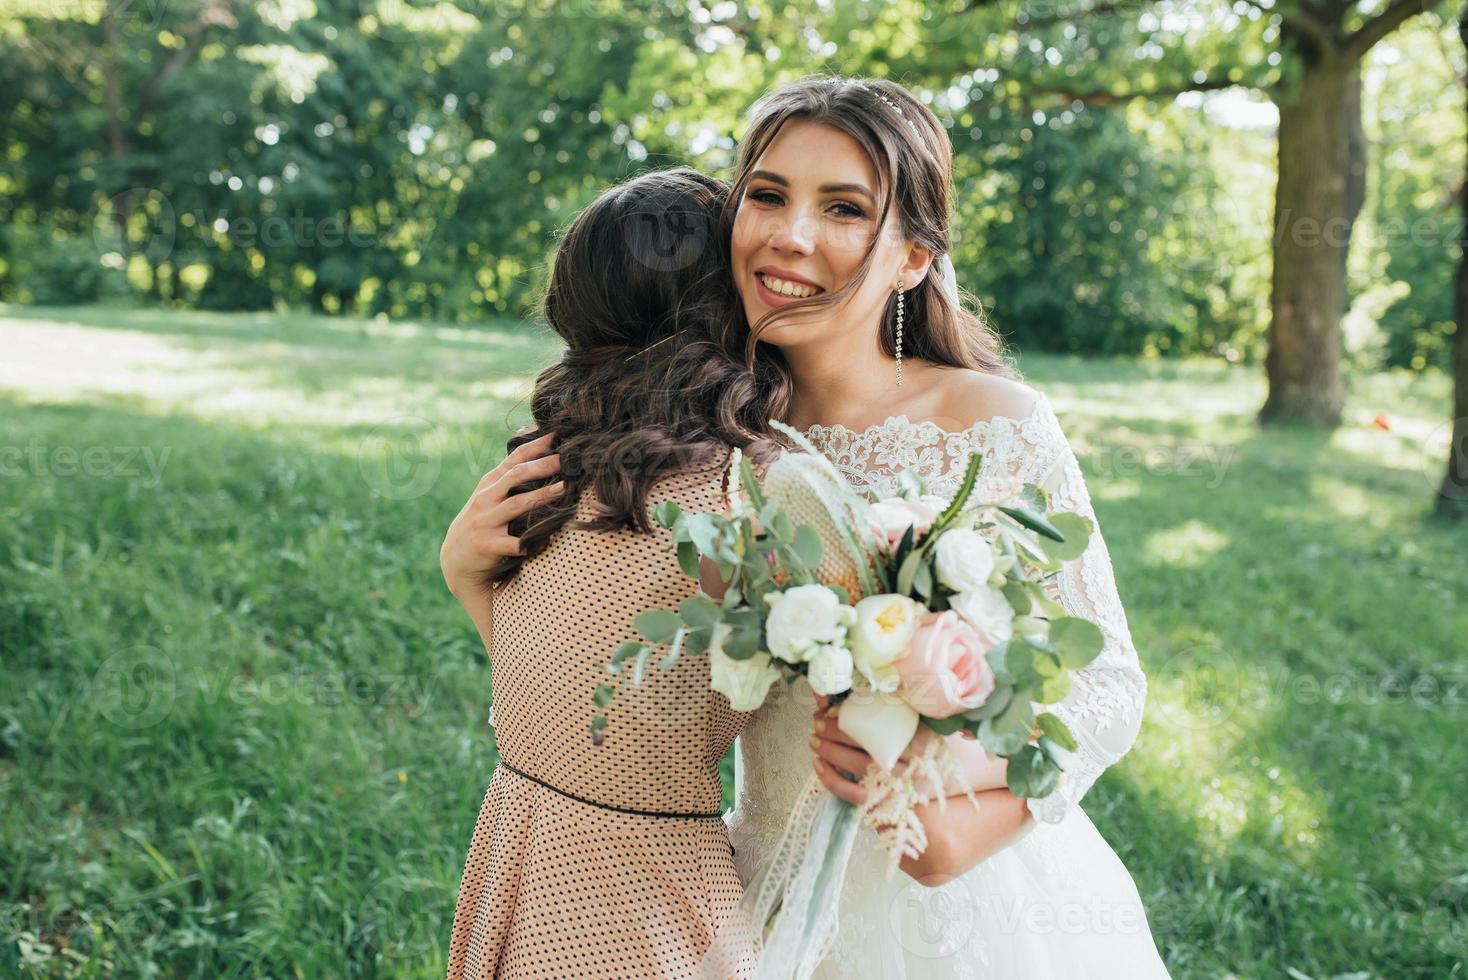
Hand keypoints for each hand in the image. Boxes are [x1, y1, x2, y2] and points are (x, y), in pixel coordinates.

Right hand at [439, 432, 562, 597]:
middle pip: (516, 476)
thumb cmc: (481, 522)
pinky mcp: (486, 545)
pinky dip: (529, 541)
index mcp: (490, 484)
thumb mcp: (489, 496)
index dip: (535, 445)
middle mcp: (486, 498)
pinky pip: (512, 543)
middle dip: (542, 466)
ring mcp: (485, 521)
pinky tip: (547, 540)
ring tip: (563, 489)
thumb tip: (538, 448)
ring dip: (541, 496)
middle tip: (565, 459)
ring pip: (516, 505)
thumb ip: (509, 476)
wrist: (456, 561)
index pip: (514, 458)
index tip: (557, 434)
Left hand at [810, 696, 1007, 803]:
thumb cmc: (951, 746)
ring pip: (857, 764)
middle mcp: (913, 757)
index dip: (848, 706)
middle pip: (865, 738)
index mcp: (922, 733)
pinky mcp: (892, 802)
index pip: (879, 715)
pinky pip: (856, 795)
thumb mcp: (936, 720)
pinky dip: (833, 782)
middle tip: (817, 719)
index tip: (829, 701)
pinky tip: (820, 767)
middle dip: (834, 727)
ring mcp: (903, 782)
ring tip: (814, 738)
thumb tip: (870, 682)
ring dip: (830, 749)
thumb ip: (913, 700)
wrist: (977, 782)